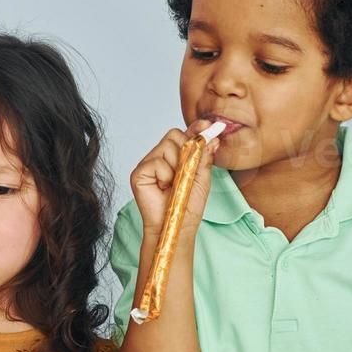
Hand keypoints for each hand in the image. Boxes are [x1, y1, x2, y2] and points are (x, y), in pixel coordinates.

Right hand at [130, 120, 222, 235]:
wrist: (177, 226)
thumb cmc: (188, 206)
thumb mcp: (202, 178)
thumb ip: (204, 156)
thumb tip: (212, 137)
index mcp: (174, 157)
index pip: (183, 135)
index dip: (195, 129)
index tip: (208, 125)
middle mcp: (159, 157)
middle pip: (174, 135)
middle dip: (187, 150)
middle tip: (187, 171)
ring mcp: (148, 164)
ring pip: (166, 146)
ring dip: (177, 166)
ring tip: (174, 184)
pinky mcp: (139, 173)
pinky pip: (157, 161)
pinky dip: (165, 175)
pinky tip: (163, 188)